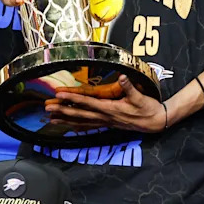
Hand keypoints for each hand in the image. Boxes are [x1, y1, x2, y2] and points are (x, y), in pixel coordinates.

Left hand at [46, 75, 166, 133]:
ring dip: (66, 120)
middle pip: (80, 114)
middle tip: (47, 107)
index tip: (59, 95)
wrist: (156, 121)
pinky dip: (77, 126)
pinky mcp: (109, 124)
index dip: (73, 99)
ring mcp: (106, 122)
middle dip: (62, 110)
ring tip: (51, 118)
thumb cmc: (148, 108)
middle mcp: (105, 117)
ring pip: (82, 122)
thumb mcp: (140, 97)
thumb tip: (122, 76)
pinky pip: (89, 126)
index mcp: (111, 109)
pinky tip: (69, 127)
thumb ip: (129, 87)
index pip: (87, 103)